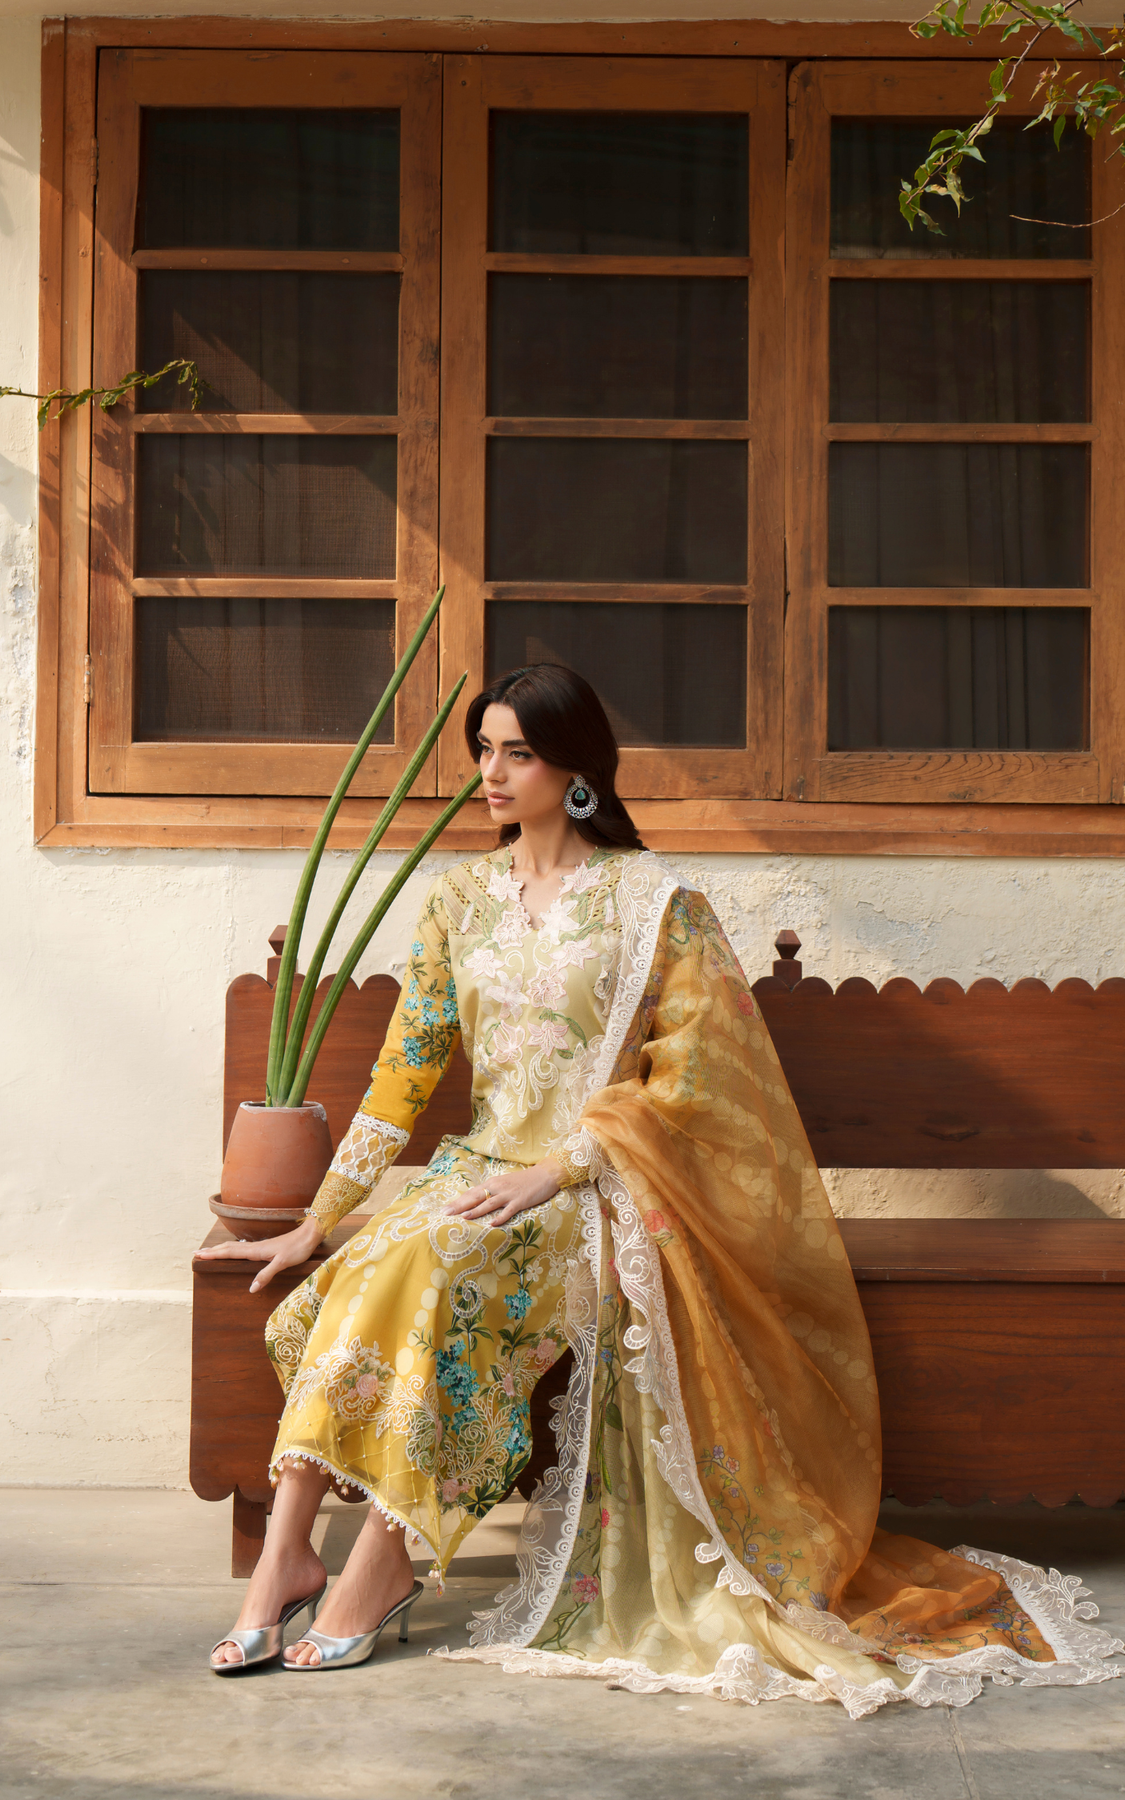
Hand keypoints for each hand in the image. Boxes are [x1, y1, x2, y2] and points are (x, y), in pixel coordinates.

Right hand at [195, 1215, 325, 1291]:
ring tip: (209, 1251)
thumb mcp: (282, 1263)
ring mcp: (260, 1246)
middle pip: (228, 1248)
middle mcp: (255, 1247)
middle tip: (196, 1252)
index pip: (229, 1252)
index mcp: (256, 1251)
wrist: (310, 1234)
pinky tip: (234, 1251)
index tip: (198, 1255)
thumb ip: (266, 1274)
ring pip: (235, 1246)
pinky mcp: (266, 1247)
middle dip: (212, 1250)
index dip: (213, 1254)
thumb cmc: (298, 1248)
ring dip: (220, 1249)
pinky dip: (232, 1249)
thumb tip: (251, 1289)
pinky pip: (243, 1248)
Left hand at [444, 1159, 563, 1225]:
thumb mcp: (504, 1184)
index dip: (458, 1201)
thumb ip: (492, 1191)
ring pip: (489, 1203)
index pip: (471, 1193)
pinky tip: (492, 1224)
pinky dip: (499, 1217)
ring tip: (463, 1217)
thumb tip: (477, 1202)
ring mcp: (509, 1194)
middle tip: (445, 1213)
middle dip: (460, 1205)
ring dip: (476, 1210)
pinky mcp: (520, 1201)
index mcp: (493, 1183)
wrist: (545, 1174)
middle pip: (475, 1197)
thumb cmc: (524, 1181)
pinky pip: (508, 1210)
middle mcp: (498, 1187)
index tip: (444, 1209)